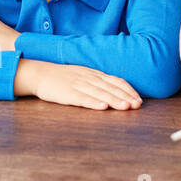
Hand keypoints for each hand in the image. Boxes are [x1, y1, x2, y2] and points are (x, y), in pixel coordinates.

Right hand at [22, 59, 142, 109]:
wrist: (41, 74)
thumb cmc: (65, 77)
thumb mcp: (85, 75)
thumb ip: (100, 82)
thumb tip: (118, 90)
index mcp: (95, 74)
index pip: (116, 81)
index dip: (128, 90)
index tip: (139, 99)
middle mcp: (89, 78)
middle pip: (111, 88)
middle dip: (125, 97)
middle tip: (137, 105)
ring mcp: (78, 85)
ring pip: (99, 93)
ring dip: (114, 100)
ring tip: (125, 107)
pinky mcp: (67, 94)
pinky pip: (82, 98)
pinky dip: (93, 102)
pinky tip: (102, 107)